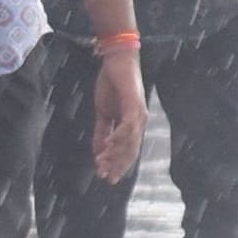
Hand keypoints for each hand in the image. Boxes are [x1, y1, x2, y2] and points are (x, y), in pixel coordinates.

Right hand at [91, 47, 146, 182]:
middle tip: (106, 177)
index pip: (127, 151)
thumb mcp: (103, 112)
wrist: (116, 60)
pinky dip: (119, 136)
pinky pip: (128, 124)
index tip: (105, 177)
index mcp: (132, 125)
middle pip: (131, 150)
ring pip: (130, 141)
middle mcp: (139, 122)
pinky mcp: (134, 103)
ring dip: (115, 154)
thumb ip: (101, 132)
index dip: (117, 165)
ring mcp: (138, 113)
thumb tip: (98, 151)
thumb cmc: (111, 84)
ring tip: (102, 162)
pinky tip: (109, 145)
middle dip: (118, 165)